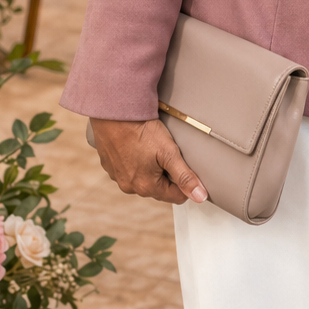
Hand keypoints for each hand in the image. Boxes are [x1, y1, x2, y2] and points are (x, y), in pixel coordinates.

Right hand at [90, 117, 207, 205]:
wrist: (114, 112)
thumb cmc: (141, 130)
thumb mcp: (169, 152)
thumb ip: (185, 176)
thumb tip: (200, 196)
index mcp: (146, 187)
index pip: (176, 196)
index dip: (185, 181)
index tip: (184, 164)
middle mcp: (129, 186)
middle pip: (159, 188)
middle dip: (166, 174)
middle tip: (166, 152)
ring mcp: (117, 176)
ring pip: (142, 178)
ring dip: (150, 168)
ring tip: (151, 147)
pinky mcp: (109, 165)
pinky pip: (128, 168)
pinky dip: (134, 161)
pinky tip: (137, 145)